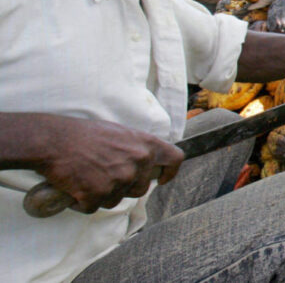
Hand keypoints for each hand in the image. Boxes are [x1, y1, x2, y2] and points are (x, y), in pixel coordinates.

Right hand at [34, 116, 182, 213]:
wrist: (53, 140)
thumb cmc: (83, 134)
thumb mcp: (120, 133)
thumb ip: (136, 148)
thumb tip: (146, 162)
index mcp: (146, 144)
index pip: (175, 159)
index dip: (170, 172)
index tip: (161, 179)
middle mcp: (138, 162)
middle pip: (141, 188)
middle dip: (125, 187)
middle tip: (104, 176)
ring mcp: (119, 179)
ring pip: (116, 199)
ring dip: (102, 194)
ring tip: (86, 177)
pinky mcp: (99, 194)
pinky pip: (93, 207)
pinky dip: (82, 202)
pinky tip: (74, 187)